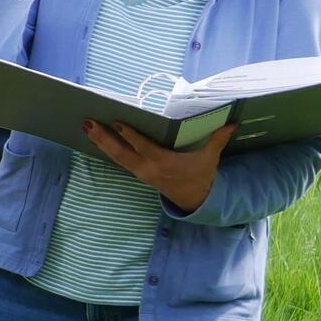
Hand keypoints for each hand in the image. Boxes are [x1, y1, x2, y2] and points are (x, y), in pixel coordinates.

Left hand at [83, 121, 235, 214]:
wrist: (193, 198)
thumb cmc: (200, 174)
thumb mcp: (210, 157)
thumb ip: (219, 138)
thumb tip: (234, 122)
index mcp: (164, 163)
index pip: (144, 148)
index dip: (130, 136)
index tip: (117, 123)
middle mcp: (148, 168)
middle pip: (121, 153)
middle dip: (103, 138)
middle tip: (88, 123)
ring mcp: (140, 172)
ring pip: (116, 157)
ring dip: (100, 142)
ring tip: (86, 127)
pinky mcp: (137, 172)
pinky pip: (118, 160)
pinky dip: (106, 148)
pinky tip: (95, 137)